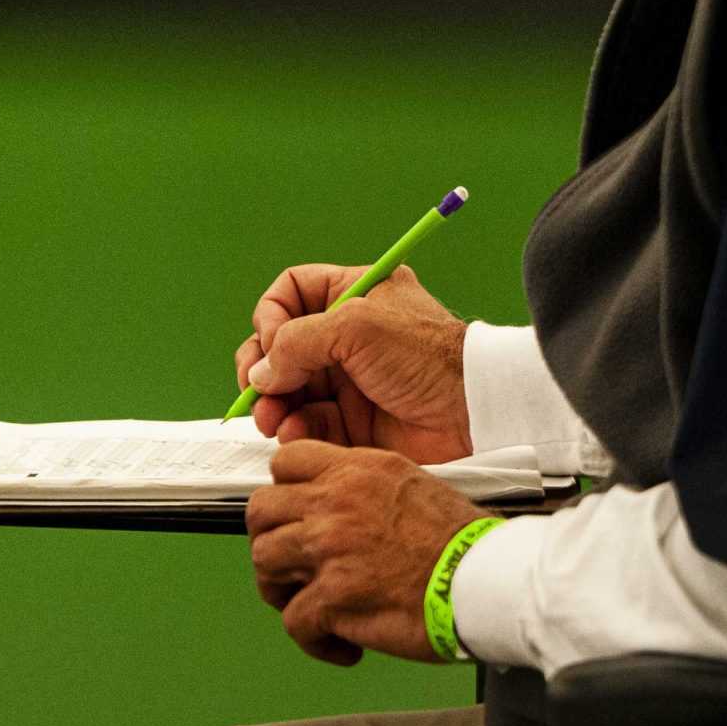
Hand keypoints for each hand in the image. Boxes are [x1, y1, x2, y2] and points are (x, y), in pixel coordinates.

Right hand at [232, 264, 471, 463]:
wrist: (472, 410)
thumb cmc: (428, 355)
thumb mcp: (356, 327)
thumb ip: (297, 342)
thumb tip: (261, 372)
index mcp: (353, 295)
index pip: (292, 293)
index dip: (272, 316)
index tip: (272, 342)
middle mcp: (347, 335)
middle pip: (281, 346)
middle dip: (262, 369)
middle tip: (254, 390)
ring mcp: (349, 379)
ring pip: (289, 389)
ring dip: (272, 404)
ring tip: (270, 419)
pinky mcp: (353, 420)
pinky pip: (308, 423)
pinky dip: (294, 428)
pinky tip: (293, 432)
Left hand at [245, 439, 485, 665]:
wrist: (487, 579)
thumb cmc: (463, 543)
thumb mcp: (412, 486)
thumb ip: (365, 490)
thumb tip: (338, 507)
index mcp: (357, 471)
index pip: (285, 461)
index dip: (283, 491)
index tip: (294, 515)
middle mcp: (336, 502)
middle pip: (260, 511)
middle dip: (270, 539)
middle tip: (292, 565)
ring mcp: (330, 547)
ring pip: (264, 561)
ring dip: (282, 590)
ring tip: (310, 606)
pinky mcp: (333, 596)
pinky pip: (293, 621)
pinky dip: (314, 641)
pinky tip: (341, 645)